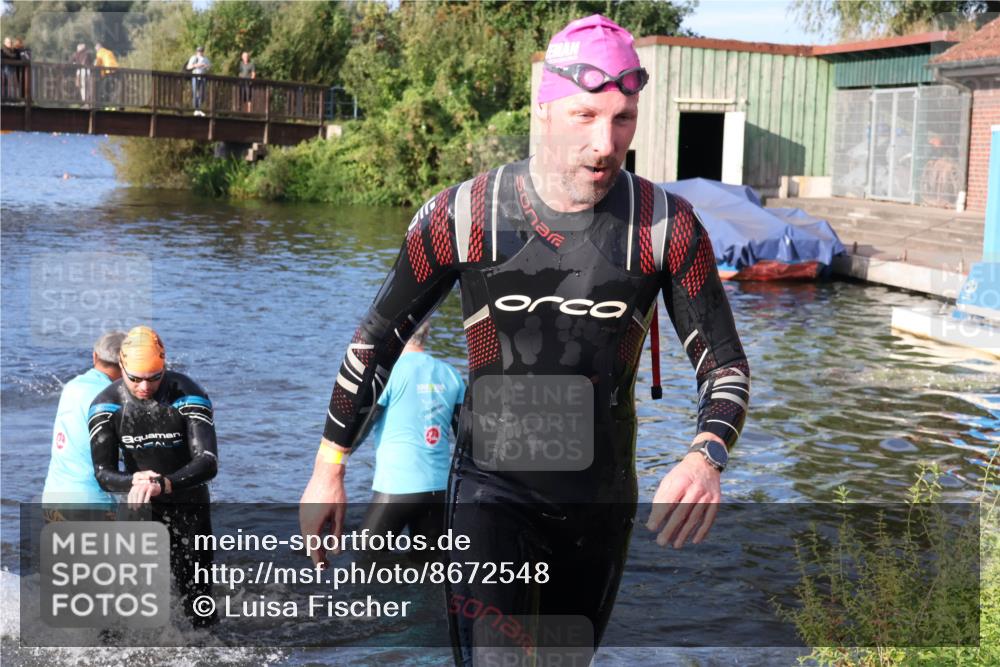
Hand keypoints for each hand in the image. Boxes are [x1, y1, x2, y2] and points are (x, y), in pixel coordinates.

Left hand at [127, 472, 162, 509]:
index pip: (130, 494)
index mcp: (135, 486)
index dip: (130, 501)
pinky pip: (148, 493)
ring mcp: (146, 485)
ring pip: (141, 492)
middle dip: (134, 502)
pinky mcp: (151, 486)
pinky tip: (146, 504)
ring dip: (139, 500)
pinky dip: (146, 499)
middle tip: (135, 508)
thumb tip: (133, 506)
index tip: (130, 507)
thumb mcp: (141, 493)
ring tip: (139, 506)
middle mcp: (140, 485)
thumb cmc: (148, 491)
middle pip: (135, 493)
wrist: (157, 487)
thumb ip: (136, 497)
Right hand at [299, 447, 347, 567]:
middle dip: (317, 554)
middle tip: (326, 565)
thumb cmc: (336, 494)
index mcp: (312, 525)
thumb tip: (336, 553)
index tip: (324, 569)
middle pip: (309, 543)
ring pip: (307, 534)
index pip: (314, 549)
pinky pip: (306, 525)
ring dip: (314, 544)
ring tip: (325, 553)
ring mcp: (302, 513)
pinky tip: (320, 536)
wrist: (326, 472)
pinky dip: (312, 534)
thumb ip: (337, 535)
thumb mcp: (340, 516)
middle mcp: (304, 521)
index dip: (319, 561)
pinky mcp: (303, 507)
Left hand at [645, 448, 722, 548]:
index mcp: (680, 482)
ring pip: (695, 518)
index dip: (659, 516)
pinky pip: (709, 519)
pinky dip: (702, 531)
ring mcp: (707, 496)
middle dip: (670, 529)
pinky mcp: (716, 501)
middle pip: (681, 513)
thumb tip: (654, 518)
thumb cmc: (682, 475)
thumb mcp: (669, 480)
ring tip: (675, 545)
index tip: (651, 527)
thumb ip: (662, 497)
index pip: (668, 501)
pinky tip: (694, 541)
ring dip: (684, 534)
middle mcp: (695, 489)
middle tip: (661, 542)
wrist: (705, 462)